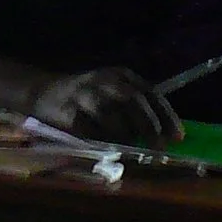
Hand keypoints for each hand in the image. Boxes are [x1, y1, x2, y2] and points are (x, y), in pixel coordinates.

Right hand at [29, 67, 182, 148]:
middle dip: (148, 124)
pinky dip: (100, 139)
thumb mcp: (114, 94)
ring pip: (109, 113)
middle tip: (158, 146)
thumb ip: (137, 110)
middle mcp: (104, 80)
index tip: (178, 137)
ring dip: (124, 133)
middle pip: (131, 99)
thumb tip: (165, 136)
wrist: (43, 92)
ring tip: (130, 146)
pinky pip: (87, 127)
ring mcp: (83, 93)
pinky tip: (105, 145)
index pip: (150, 93)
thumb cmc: (88, 98)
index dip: (166, 115)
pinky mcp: (66, 110)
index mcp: (121, 75)